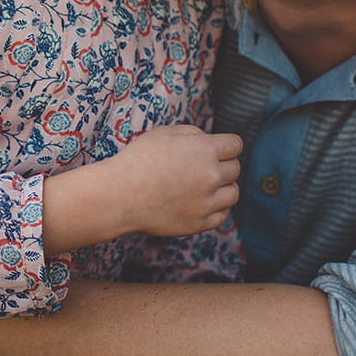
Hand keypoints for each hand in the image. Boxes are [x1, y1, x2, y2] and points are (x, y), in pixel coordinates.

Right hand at [105, 125, 241, 237]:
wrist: (119, 195)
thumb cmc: (137, 161)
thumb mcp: (163, 134)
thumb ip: (191, 133)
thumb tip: (207, 140)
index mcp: (205, 150)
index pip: (235, 145)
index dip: (226, 145)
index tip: (218, 149)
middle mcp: (211, 176)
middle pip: (235, 168)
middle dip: (222, 165)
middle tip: (203, 167)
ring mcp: (206, 202)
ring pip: (233, 194)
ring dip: (223, 188)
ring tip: (206, 186)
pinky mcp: (198, 223)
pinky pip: (222, 216)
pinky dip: (216, 209)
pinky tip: (202, 203)